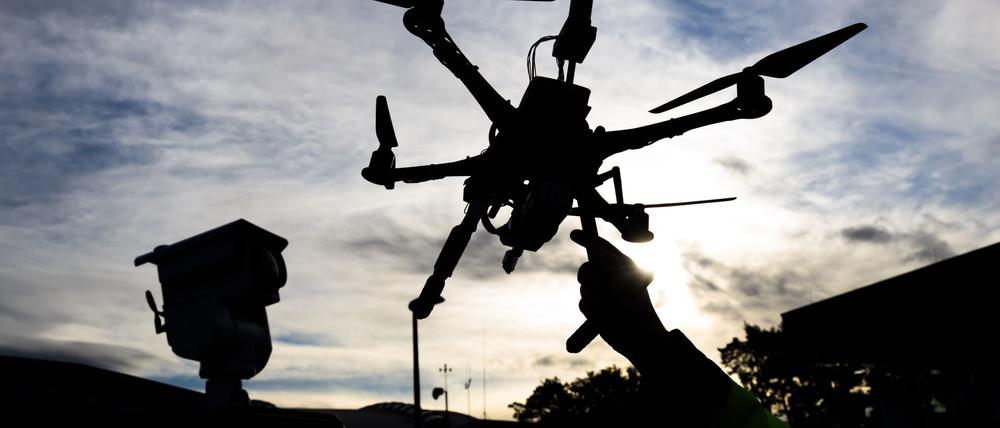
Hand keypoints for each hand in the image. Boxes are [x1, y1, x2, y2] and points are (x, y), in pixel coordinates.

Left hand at [570, 230, 667, 365]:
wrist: (646, 336)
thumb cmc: (640, 310)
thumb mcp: (634, 283)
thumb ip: (616, 268)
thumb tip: (593, 256)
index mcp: (625, 264)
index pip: (600, 245)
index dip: (586, 238)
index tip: (574, 233)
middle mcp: (612, 272)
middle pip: (587, 266)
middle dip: (587, 275)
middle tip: (595, 284)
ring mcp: (601, 288)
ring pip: (584, 286)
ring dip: (592, 295)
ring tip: (610, 306)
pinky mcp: (592, 305)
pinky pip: (583, 302)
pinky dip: (590, 309)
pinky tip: (604, 315)